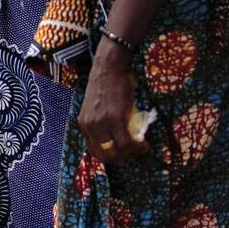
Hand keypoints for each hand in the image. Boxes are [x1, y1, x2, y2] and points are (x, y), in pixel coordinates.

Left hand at [77, 45, 147, 164]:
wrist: (110, 67)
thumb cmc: (106, 84)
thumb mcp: (96, 107)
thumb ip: (101, 123)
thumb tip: (116, 137)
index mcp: (83, 124)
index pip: (93, 151)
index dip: (109, 156)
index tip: (122, 154)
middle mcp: (89, 126)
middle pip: (104, 156)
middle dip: (120, 160)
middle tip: (133, 154)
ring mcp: (101, 124)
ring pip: (116, 152)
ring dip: (131, 155)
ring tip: (141, 148)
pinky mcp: (115, 119)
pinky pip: (127, 143)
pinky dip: (138, 147)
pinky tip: (145, 145)